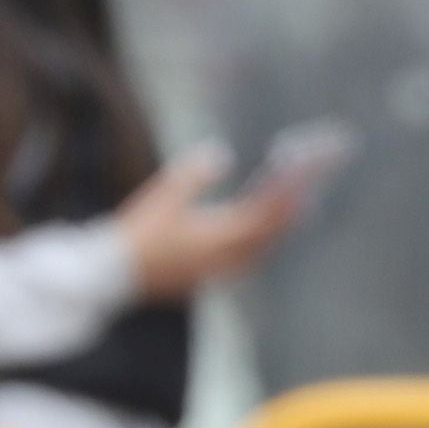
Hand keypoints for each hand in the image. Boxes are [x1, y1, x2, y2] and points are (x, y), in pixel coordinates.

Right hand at [117, 145, 309, 302]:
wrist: (114, 275)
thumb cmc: (138, 234)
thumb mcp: (163, 196)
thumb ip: (195, 173)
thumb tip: (222, 152)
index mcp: (223, 237)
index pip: (270, 208)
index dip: (291, 184)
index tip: (306, 163)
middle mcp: (232, 258)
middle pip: (277, 226)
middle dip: (296, 197)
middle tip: (314, 173)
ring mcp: (226, 269)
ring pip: (268, 242)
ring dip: (285, 217)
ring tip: (301, 193)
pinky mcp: (215, 274)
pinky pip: (254, 253)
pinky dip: (267, 234)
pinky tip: (266, 222)